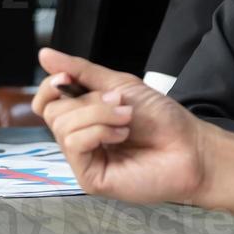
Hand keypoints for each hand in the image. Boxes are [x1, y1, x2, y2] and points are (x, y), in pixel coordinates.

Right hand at [32, 47, 207, 205]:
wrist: (189, 146)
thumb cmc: (161, 118)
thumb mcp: (120, 85)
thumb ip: (82, 72)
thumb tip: (44, 55)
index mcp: (84, 114)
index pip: (47, 100)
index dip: (52, 85)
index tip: (68, 77)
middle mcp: (80, 136)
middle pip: (52, 111)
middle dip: (88, 100)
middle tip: (119, 102)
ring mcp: (83, 158)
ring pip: (62, 126)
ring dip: (99, 114)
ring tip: (127, 118)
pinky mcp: (89, 177)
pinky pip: (74, 144)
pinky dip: (99, 131)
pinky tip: (122, 135)